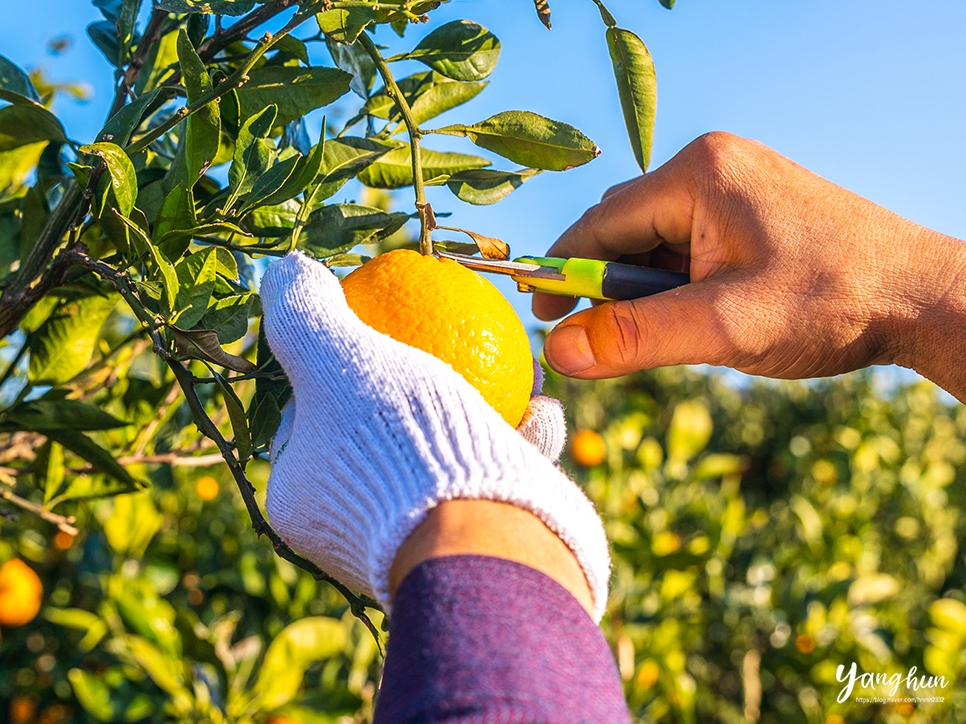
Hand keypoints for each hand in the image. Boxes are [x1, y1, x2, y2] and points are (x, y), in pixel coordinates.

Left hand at [260, 252, 609, 617]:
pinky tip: (541, 410)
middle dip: (421, 382)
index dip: (339, 363)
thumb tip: (283, 271)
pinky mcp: (472, 544)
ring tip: (513, 369)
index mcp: (303, 497)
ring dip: (482, 406)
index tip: (377, 326)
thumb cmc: (399, 446)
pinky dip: (514, 444)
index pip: (307, 415)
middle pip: (384, 430)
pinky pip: (490, 479)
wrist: (488, 540)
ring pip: (445, 454)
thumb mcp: (339, 361)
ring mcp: (414, 537)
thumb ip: (304, 316)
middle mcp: (352, 524)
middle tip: (448, 338)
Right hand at [534, 133, 965, 399]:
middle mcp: (711, 169)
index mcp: (697, 175)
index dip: (563, 274)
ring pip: (654, 243)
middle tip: (598, 342)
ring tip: (670, 335)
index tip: (540, 318)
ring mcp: (734, 188)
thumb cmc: (831, 302)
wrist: (923, 297)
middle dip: (607, 288)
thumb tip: (559, 353)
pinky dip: (676, 286)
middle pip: (624, 230)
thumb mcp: (723, 327)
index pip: (600, 223)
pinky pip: (687, 247)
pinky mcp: (750, 212)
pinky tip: (696, 318)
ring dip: (645, 292)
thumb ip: (635, 338)